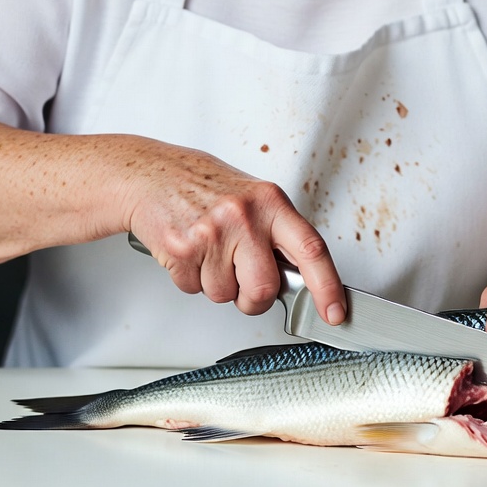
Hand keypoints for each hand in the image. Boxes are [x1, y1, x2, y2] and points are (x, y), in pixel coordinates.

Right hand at [121, 139, 345, 324]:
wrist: (151, 174)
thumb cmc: (204, 186)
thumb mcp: (253, 197)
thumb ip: (277, 234)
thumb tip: (303, 279)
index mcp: (270, 201)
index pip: (311, 248)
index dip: (328, 286)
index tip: (335, 312)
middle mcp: (245, 216)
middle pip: (264, 288)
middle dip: (253, 298)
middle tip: (242, 280)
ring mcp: (212, 233)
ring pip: (225, 295)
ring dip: (216, 284)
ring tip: (208, 250)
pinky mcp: (182, 249)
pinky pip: (194, 289)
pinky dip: (191, 278)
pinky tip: (190, 251)